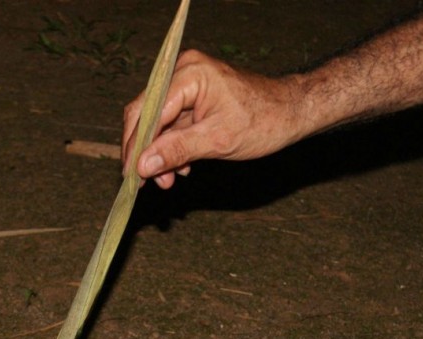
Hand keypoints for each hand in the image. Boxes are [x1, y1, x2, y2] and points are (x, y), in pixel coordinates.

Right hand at [122, 49, 302, 188]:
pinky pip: (169, 125)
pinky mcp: (190, 99)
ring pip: (156, 124)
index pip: (148, 112)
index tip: (132, 176)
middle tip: (146, 183)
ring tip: (167, 181)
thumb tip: (142, 166)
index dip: (137, 146)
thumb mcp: (217, 141)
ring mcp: (185, 84)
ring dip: (158, 154)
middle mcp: (183, 72)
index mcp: (189, 74)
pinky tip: (180, 168)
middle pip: (145, 115)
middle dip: (146, 152)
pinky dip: (171, 148)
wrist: (290, 114)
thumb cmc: (263, 121)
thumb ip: (176, 151)